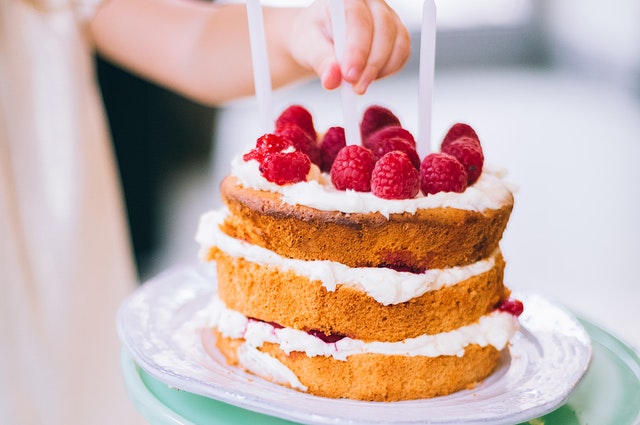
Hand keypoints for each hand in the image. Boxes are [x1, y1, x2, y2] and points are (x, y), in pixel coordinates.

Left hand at [290, 0, 409, 94]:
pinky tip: (369, 77)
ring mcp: (388, 17)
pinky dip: (388, 71)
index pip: (358, 19)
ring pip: (397, 42)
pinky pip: (402, 54)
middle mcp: (371, 4)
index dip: (356, 49)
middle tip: (356, 87)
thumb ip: (321, 61)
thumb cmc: (313, 37)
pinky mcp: (397, 35)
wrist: (320, 40)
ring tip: (359, 85)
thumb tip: (333, 79)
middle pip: (383, 29)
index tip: (349, 75)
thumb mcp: (308, 47)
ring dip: (380, 70)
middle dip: (371, 64)